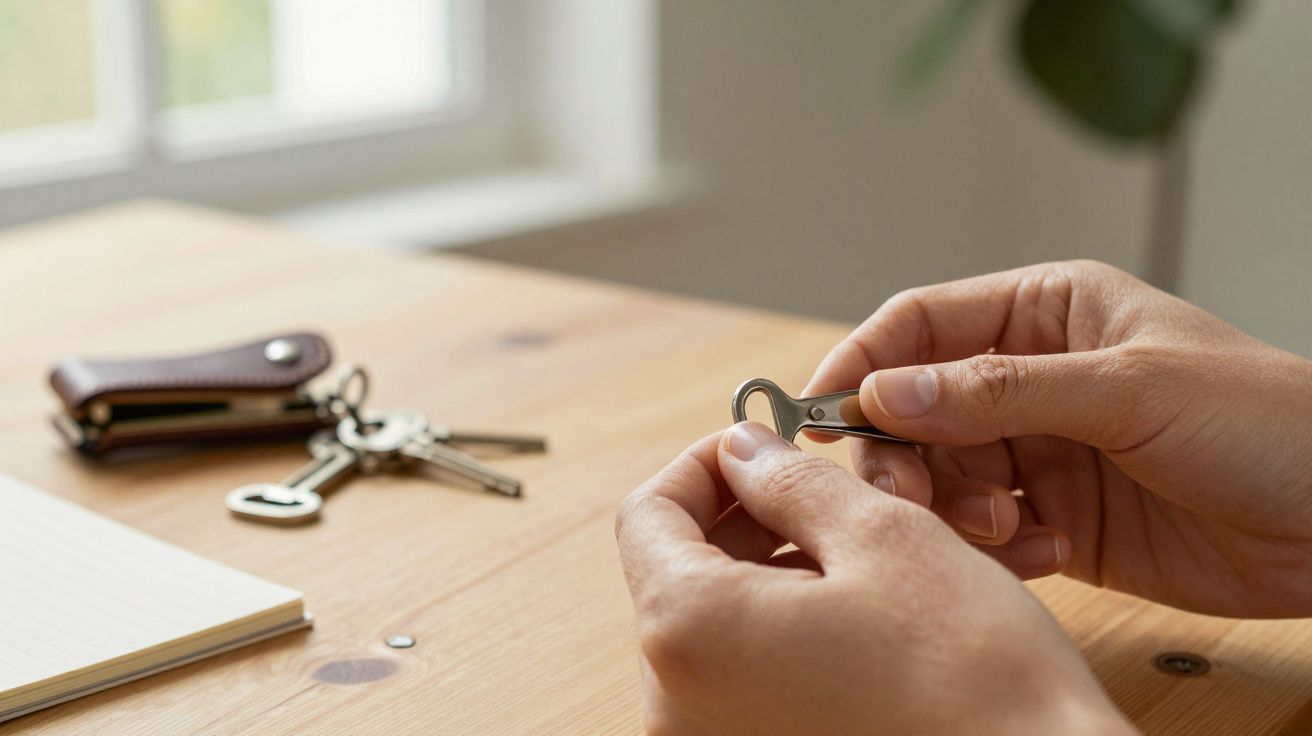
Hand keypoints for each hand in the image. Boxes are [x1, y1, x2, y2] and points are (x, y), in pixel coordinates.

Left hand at [616, 425, 1131, 735]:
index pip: (648, 513)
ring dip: (777, 571)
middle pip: (680, 570)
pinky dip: (788, 631)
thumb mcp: (884, 538)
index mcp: (690, 633)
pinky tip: (861, 614)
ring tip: (862, 553)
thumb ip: (791, 481)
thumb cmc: (975, 678)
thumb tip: (744, 450)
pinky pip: (747, 677)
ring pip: (719, 623)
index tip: (765, 446)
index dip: (706, 464)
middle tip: (826, 494)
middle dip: (748, 517)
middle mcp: (677, 707)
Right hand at [805, 260, 1311, 616]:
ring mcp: (1042, 450)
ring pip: (942, 477)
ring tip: (1009, 528)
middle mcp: (1032, 378)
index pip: (920, 325)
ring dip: (954, 510)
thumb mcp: (1127, 389)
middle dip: (901, 456)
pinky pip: (986, 533)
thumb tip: (885, 392)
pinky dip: (1001, 550)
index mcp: (1046, 311)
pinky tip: (1052, 551)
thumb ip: (998, 390)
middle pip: (914, 410)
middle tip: (906, 498)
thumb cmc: (1265, 421)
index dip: (861, 365)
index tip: (815, 412)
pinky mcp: (1058, 519)